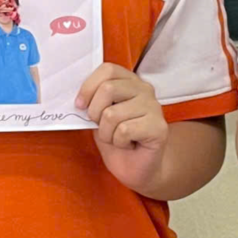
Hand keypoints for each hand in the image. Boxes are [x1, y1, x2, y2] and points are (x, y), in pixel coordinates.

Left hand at [76, 64, 166, 192]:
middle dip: (95, 113)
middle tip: (101, 126)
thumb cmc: (116, 139)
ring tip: (116, 138)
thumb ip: (92, 100)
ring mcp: (154, 107)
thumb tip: (78, 97)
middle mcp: (145, 89)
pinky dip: (118, 142)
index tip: (80, 105)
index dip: (89, 86)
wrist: (135, 168)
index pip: (108, 69)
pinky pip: (124, 130)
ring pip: (112, 114)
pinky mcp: (159, 127)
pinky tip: (128, 144)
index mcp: (129, 81)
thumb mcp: (99, 115)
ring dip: (106, 133)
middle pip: (108, 88)